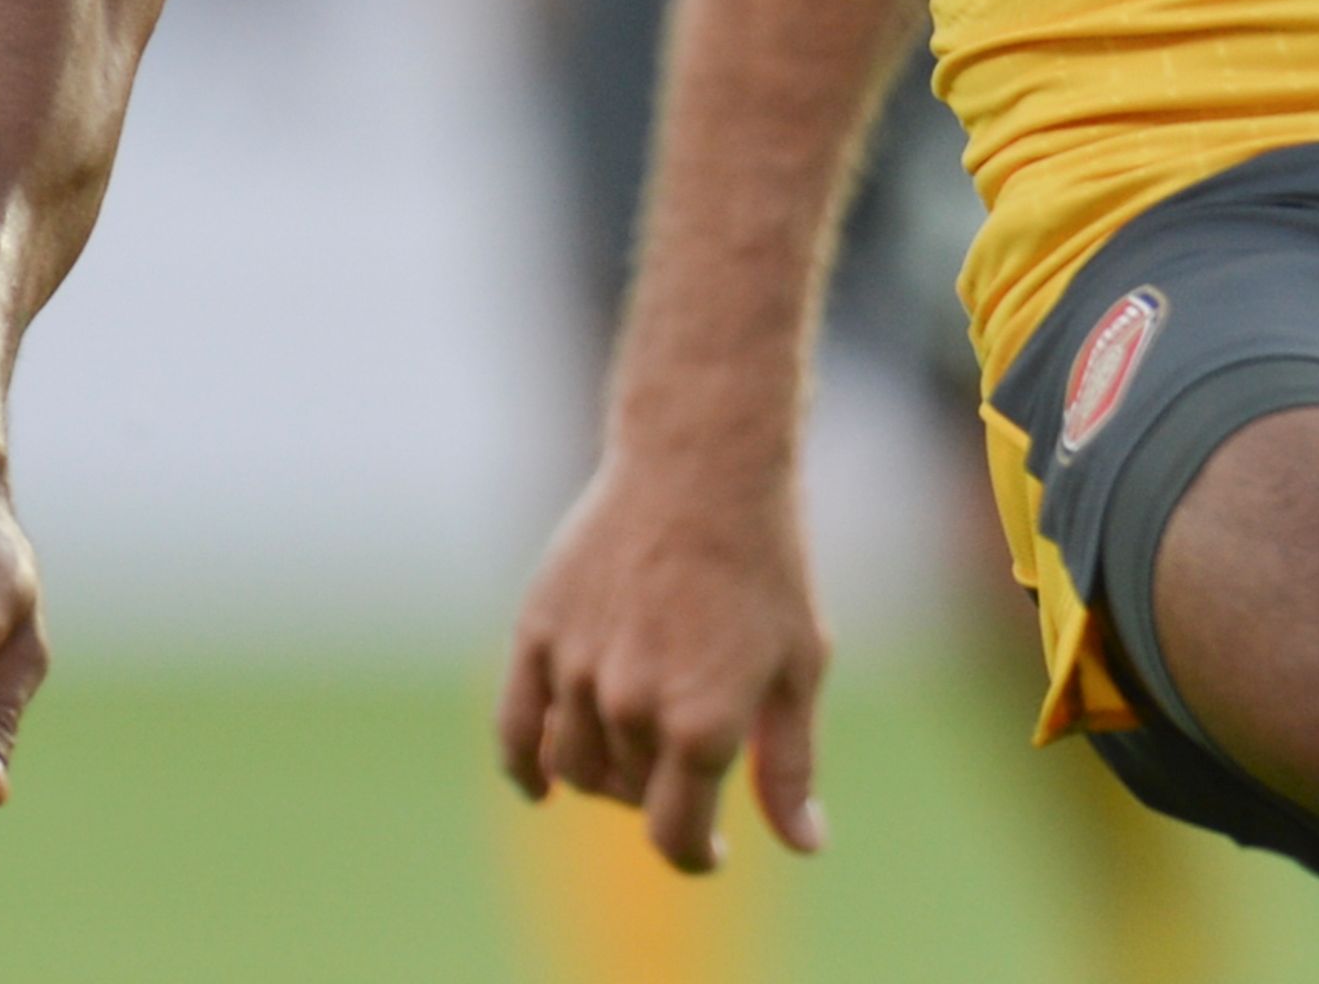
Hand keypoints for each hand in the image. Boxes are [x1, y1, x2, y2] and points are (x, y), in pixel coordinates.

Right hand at [499, 441, 832, 870]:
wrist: (703, 462)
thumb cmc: (767, 563)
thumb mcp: (800, 665)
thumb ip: (791, 764)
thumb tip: (804, 843)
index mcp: (703, 723)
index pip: (676, 837)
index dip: (695, 855)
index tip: (709, 850)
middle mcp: (632, 706)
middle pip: (629, 797)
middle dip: (661, 793)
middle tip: (691, 757)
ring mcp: (577, 669)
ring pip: (574, 767)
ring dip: (605, 775)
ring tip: (640, 748)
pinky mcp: (537, 632)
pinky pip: (515, 727)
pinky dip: (524, 766)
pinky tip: (541, 786)